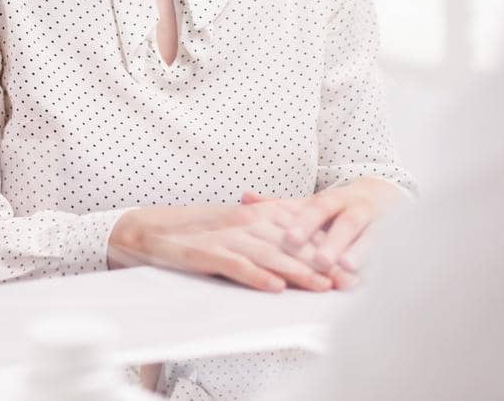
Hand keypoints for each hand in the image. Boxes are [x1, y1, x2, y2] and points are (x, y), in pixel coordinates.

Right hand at [107, 203, 351, 292]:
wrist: (147, 229)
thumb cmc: (195, 233)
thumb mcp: (237, 228)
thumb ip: (267, 235)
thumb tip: (302, 251)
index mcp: (257, 215)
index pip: (302, 232)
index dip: (331, 249)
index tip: (356, 267)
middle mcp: (246, 221)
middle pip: (293, 244)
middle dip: (325, 264)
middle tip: (350, 282)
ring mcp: (226, 236)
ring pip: (270, 254)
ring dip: (299, 271)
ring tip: (323, 287)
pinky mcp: (205, 252)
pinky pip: (236, 265)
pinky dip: (256, 276)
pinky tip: (275, 288)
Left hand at [240, 178, 406, 273]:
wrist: (385, 194)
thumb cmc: (338, 207)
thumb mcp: (312, 203)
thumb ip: (281, 205)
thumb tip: (244, 198)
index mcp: (333, 200)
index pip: (318, 208)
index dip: (304, 223)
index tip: (289, 239)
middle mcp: (357, 209)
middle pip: (347, 222)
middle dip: (334, 241)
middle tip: (320, 260)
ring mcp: (379, 224)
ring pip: (372, 237)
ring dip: (360, 253)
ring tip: (347, 270)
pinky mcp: (395, 240)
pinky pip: (391, 252)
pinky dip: (382, 266)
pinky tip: (373, 281)